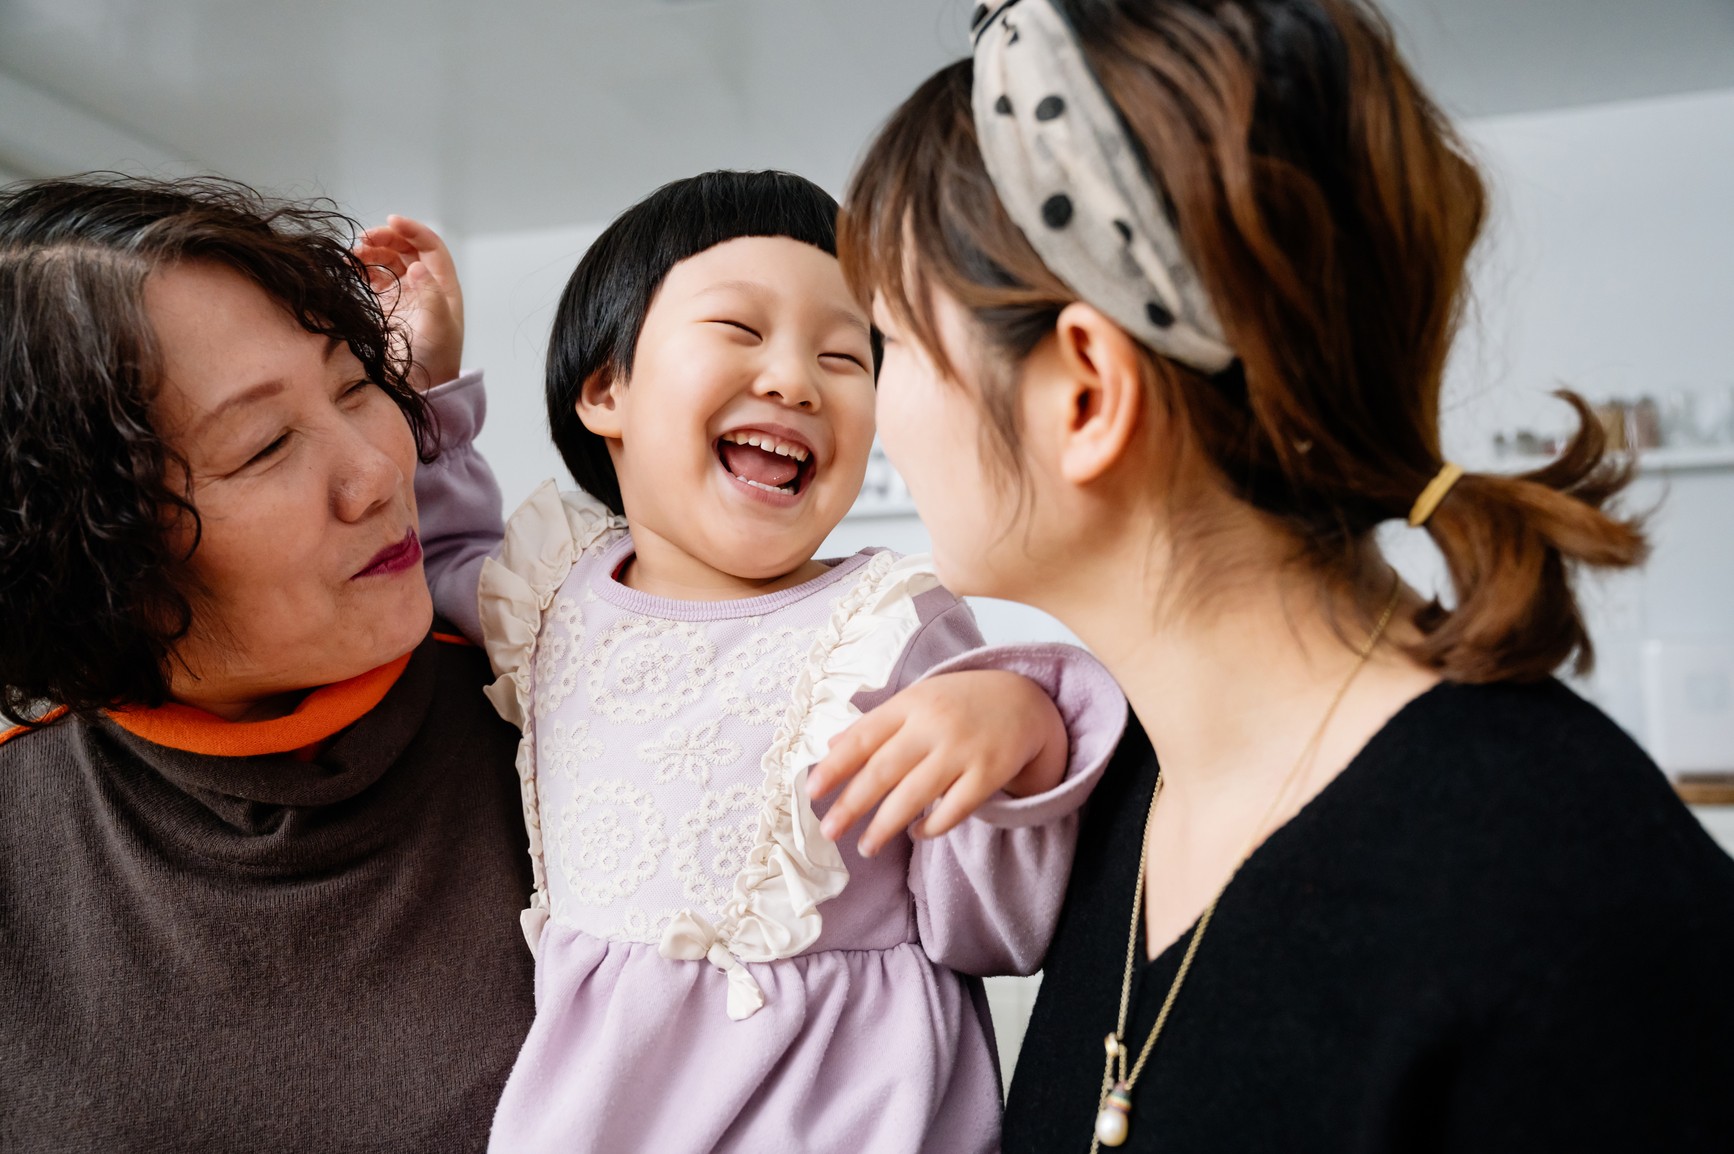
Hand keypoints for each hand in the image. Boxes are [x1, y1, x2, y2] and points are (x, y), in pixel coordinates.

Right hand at [355, 215, 463, 391]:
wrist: (420, 385)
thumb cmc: (437, 358)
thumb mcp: (439, 328)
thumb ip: (431, 296)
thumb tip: (417, 266)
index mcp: (444, 286)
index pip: (430, 246)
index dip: (413, 230)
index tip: (391, 220)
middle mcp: (425, 285)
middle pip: (406, 249)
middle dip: (386, 238)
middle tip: (364, 240)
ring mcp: (405, 293)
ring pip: (388, 260)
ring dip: (372, 251)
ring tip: (354, 254)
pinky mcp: (386, 304)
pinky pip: (374, 277)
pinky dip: (363, 268)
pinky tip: (351, 267)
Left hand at [809, 670, 1068, 856]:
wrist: (1023, 700)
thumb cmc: (958, 703)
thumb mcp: (916, 701)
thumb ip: (875, 724)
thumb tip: (830, 746)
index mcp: (910, 704)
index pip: (863, 737)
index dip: (835, 765)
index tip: (811, 791)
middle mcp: (933, 725)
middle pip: (883, 769)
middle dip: (852, 804)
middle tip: (828, 831)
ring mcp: (962, 749)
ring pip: (915, 795)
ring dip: (885, 825)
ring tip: (866, 847)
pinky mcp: (989, 772)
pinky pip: (954, 809)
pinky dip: (931, 826)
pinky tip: (915, 834)